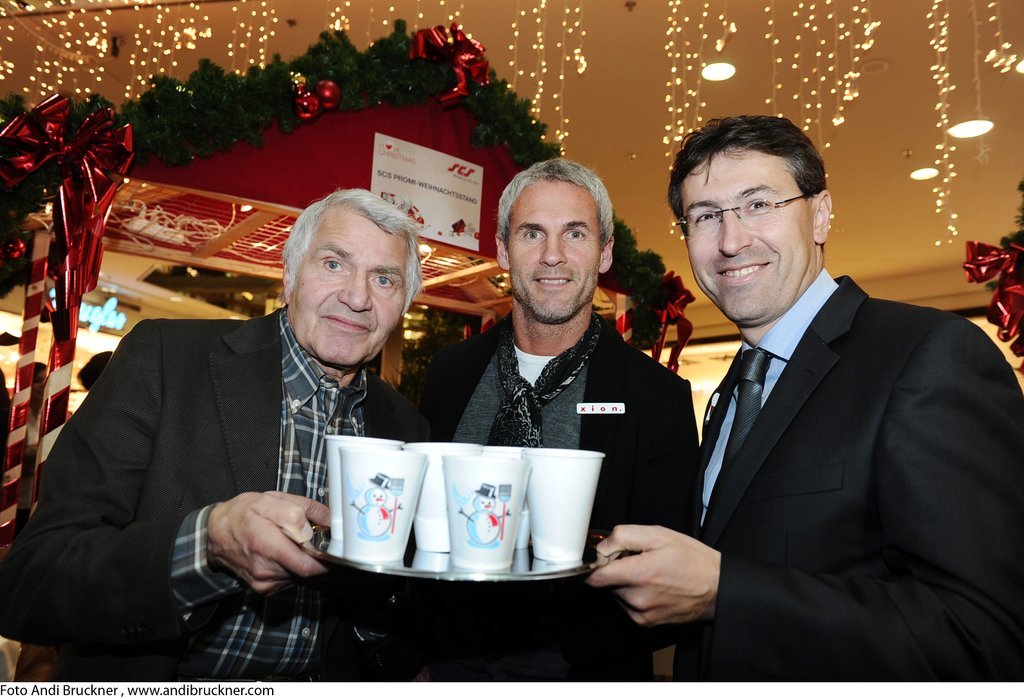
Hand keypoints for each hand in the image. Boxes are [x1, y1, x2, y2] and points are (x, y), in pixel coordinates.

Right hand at [207, 491, 330, 594]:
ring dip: (305, 561)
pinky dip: (294, 567)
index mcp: (267, 545)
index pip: (308, 566)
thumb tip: (321, 524)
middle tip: (316, 539)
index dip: (328, 561)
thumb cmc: (240, 515)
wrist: (213, 535)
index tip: (337, 551)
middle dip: (317, 556)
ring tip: (294, 543)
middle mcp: (265, 570)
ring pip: (301, 576)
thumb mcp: (268, 501)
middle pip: (308, 571)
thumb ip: (296, 512)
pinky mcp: (264, 588)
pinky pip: (290, 580)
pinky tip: (285, 553)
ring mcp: (264, 582)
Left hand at [585, 524, 720, 625]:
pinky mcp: (646, 622)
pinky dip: (633, 595)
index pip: (595, 576)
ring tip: (649, 572)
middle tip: (637, 559)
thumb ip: (624, 536)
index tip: (606, 556)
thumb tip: (602, 547)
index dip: (596, 562)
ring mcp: (641, 612)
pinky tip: (652, 586)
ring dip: (624, 582)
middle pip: (606, 583)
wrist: (717, 588)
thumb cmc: (692, 559)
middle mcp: (637, 598)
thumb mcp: (659, 535)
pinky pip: (627, 605)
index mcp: (639, 574)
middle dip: (615, 569)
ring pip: (616, 593)